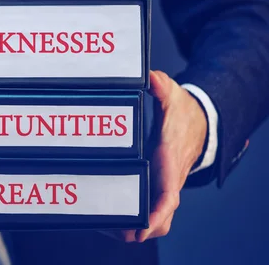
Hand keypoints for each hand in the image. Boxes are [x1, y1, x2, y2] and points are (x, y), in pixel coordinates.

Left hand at [103, 70, 207, 242]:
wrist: (200, 122)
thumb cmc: (184, 114)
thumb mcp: (173, 97)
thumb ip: (161, 88)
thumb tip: (151, 77)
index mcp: (170, 162)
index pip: (168, 194)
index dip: (157, 212)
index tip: (142, 227)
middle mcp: (169, 179)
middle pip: (161, 215)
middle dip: (143, 228)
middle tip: (117, 232)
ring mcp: (164, 184)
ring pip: (157, 217)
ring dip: (138, 227)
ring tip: (110, 229)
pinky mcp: (158, 185)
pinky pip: (150, 209)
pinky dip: (137, 219)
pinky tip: (114, 220)